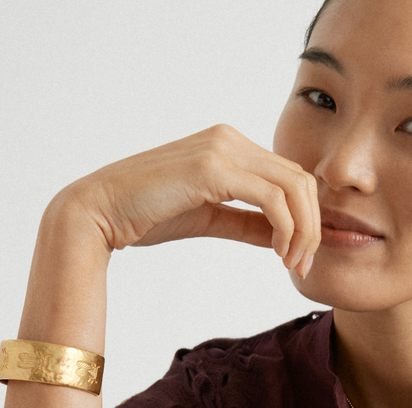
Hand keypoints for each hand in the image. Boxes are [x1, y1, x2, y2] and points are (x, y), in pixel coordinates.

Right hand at [52, 124, 319, 275]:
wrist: (99, 213)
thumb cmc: (147, 216)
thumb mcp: (210, 218)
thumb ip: (247, 222)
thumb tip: (281, 237)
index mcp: (230, 145)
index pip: (291, 177)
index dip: (307, 219)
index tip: (302, 257)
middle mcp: (230, 139)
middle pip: (301, 179)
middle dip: (313, 226)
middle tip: (305, 265)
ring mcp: (222, 149)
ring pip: (293, 187)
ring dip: (303, 231)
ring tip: (293, 264)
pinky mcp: (212, 168)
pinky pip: (272, 197)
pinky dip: (285, 228)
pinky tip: (277, 252)